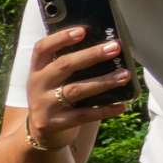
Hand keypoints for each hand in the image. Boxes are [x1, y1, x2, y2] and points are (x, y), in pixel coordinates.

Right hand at [24, 24, 133, 144]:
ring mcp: (45, 105)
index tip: (82, 31)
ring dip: (103, 82)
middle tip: (115, 47)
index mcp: (37, 70)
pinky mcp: (55, 123)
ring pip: (76, 90)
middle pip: (63, 65)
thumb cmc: (55, 96)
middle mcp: (38, 85)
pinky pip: (83, 115)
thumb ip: (68, 65)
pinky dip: (104, 110)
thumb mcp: (52, 80)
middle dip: (91, 55)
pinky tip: (121, 106)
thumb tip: (104, 46)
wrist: (41, 132)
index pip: (42, 48)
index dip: (61, 38)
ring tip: (125, 75)